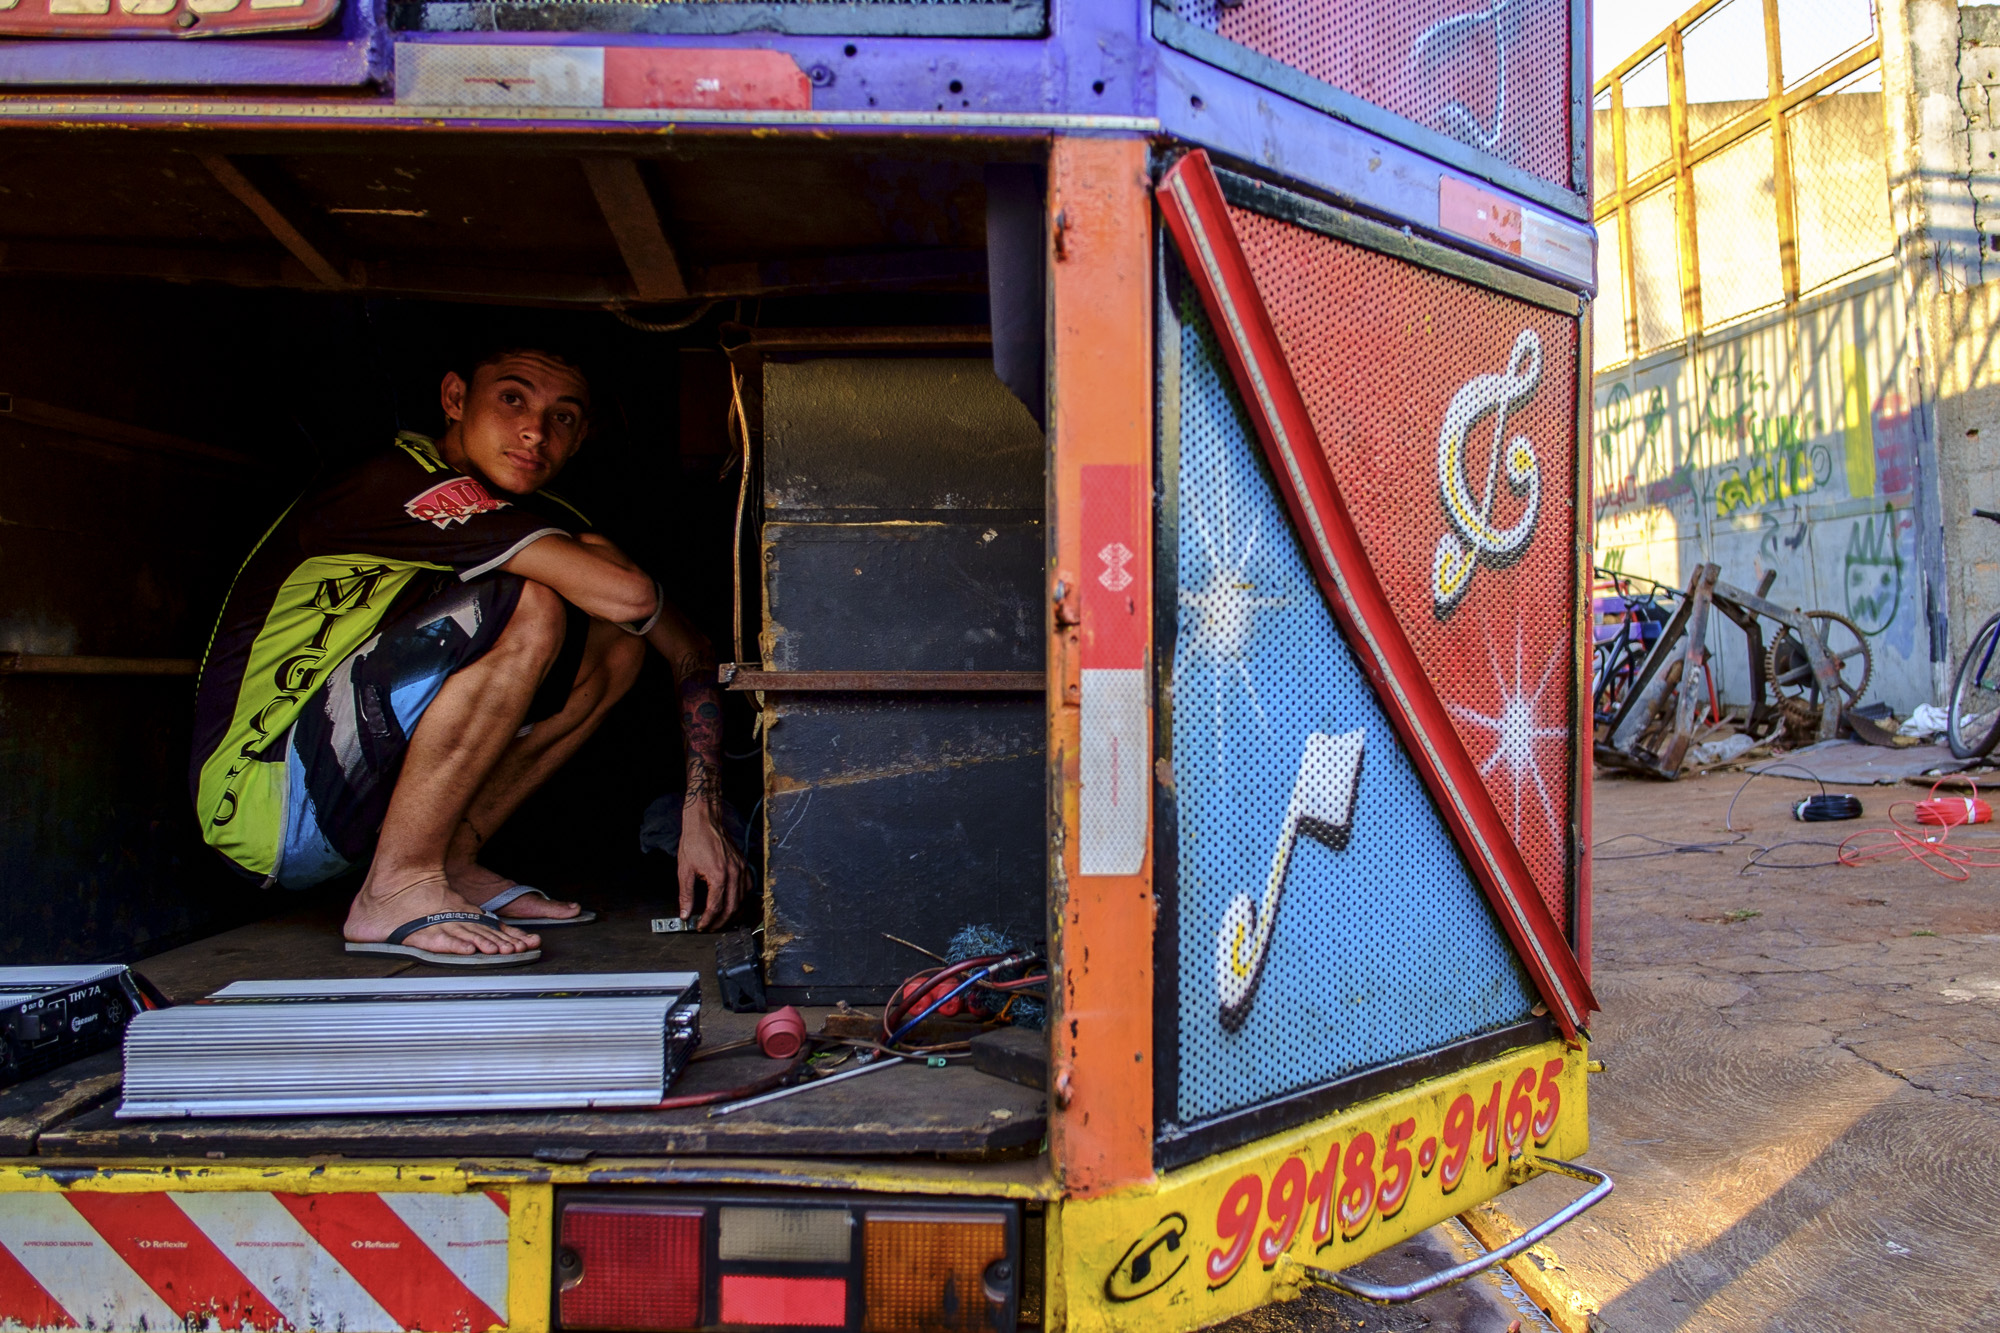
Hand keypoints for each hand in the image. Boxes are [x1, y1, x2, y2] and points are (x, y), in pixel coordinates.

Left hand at [678, 798, 746, 929]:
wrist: (705, 821)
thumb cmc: (694, 841)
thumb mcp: (685, 870)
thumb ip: (686, 895)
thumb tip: (685, 913)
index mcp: (718, 877)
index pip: (715, 908)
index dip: (707, 921)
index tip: (700, 926)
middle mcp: (733, 874)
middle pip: (732, 908)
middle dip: (721, 922)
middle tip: (710, 927)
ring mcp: (741, 869)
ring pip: (743, 900)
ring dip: (733, 914)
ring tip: (721, 920)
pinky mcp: (743, 865)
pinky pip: (748, 888)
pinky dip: (742, 899)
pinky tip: (734, 903)